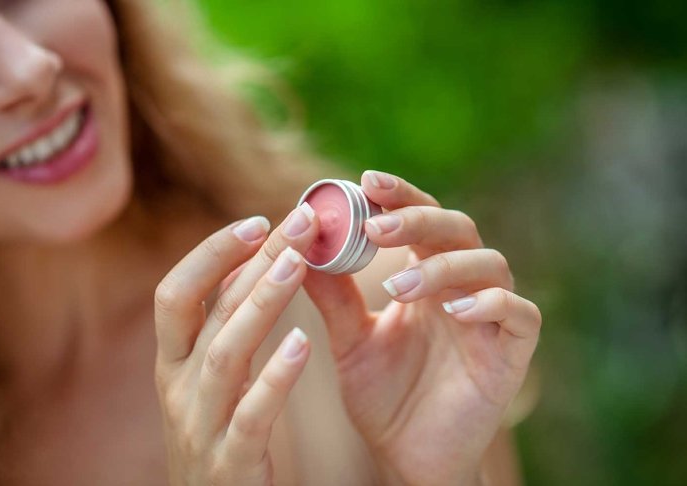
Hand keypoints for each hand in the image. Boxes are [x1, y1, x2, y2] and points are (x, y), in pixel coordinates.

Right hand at [153, 204, 318, 484]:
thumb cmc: (219, 435)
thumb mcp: (210, 381)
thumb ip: (226, 330)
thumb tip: (259, 263)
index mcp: (172, 363)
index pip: (175, 293)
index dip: (211, 253)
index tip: (257, 222)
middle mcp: (177, 388)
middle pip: (208, 311)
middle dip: (252, 262)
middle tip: (300, 222)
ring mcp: (200, 426)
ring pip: (226, 355)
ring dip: (262, 305)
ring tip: (299, 264)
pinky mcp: (232, 464)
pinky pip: (252, 416)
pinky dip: (276, 378)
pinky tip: (304, 345)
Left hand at [304, 171, 541, 485]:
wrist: (407, 456)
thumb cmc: (383, 395)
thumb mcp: (350, 340)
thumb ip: (333, 296)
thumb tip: (299, 245)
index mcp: (426, 277)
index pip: (420, 220)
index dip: (400, 196)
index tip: (365, 181)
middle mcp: (462, 287)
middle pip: (456, 229)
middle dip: (418, 221)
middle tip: (377, 226)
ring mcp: (491, 318)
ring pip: (490, 265)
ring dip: (445, 266)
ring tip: (399, 286)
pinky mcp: (512, 353)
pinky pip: (521, 314)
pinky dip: (492, 304)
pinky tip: (456, 311)